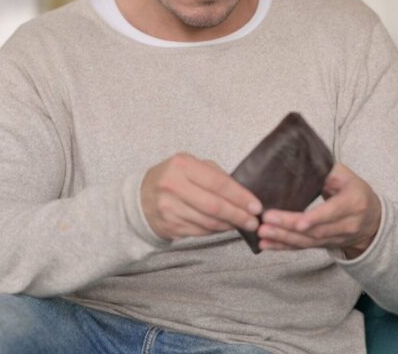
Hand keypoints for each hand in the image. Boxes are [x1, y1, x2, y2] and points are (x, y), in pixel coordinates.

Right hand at [141, 153, 262, 240]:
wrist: (142, 196)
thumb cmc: (175, 177)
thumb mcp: (192, 166)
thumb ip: (216, 176)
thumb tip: (244, 196)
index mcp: (182, 165)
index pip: (218, 183)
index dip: (240, 197)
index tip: (255, 206)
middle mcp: (173, 186)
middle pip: (214, 206)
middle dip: (237, 215)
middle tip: (253, 221)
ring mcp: (169, 208)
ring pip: (208, 222)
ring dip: (228, 225)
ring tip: (242, 224)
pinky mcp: (169, 225)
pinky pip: (200, 231)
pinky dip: (216, 231)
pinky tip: (224, 227)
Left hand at [256, 163, 380, 258]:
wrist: (373, 220)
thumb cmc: (356, 192)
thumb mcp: (347, 177)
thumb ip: (326, 170)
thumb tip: (300, 161)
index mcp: (353, 203)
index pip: (333, 212)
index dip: (316, 218)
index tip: (299, 222)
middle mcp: (346, 224)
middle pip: (316, 230)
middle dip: (289, 227)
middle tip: (266, 221)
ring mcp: (336, 238)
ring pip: (308, 242)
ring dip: (283, 238)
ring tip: (262, 233)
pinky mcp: (325, 245)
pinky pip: (303, 248)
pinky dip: (283, 247)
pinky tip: (266, 244)